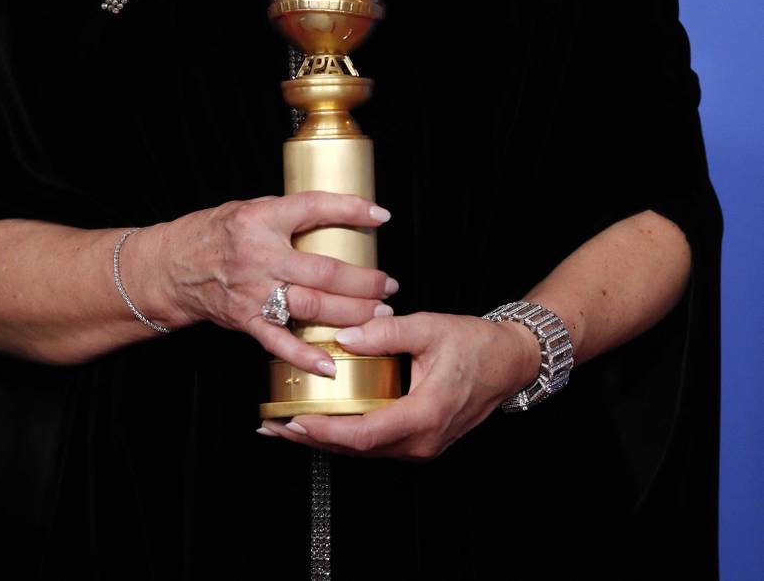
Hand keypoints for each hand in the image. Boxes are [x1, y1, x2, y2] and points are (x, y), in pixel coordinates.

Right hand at [147, 192, 397, 378]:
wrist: (171, 266)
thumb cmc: (214, 233)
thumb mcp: (251, 209)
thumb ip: (289, 215)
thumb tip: (338, 215)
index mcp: (261, 218)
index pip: (313, 208)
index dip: (350, 209)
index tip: (380, 215)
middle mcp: (259, 254)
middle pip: (323, 269)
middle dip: (364, 280)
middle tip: (388, 284)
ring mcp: (253, 291)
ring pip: (311, 305)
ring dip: (350, 313)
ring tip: (379, 314)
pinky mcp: (245, 319)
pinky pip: (279, 341)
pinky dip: (305, 356)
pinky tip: (331, 363)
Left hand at [258, 312, 539, 459]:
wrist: (509, 361)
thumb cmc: (474, 344)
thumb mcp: (429, 328)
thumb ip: (385, 332)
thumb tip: (343, 336)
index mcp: (424, 415)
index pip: (363, 434)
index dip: (324, 431)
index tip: (292, 421)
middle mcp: (421, 441)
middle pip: (356, 450)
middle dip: (311, 439)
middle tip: (270, 427)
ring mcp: (421, 445)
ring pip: (363, 450)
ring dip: (324, 439)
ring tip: (284, 425)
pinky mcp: (419, 440)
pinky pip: (375, 443)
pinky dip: (344, 434)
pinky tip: (322, 421)